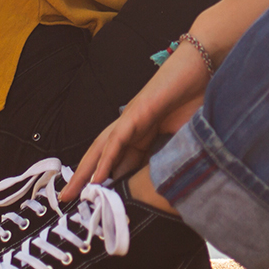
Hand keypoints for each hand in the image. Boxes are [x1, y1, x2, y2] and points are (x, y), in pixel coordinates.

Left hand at [64, 43, 211, 200]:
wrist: (201, 67)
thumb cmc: (197, 98)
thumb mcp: (186, 138)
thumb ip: (175, 156)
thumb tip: (174, 184)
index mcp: (143, 134)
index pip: (119, 162)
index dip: (107, 181)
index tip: (97, 201)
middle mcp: (132, 127)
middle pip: (101, 155)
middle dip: (84, 178)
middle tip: (67, 198)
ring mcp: (132, 119)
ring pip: (102, 149)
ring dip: (85, 172)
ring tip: (73, 192)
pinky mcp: (137, 113)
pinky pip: (117, 140)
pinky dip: (106, 159)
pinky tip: (97, 176)